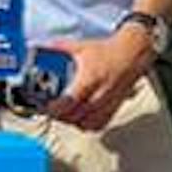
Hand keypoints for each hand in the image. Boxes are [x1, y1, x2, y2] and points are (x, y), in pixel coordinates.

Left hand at [40, 25, 155, 129]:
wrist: (132, 54)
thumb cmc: (107, 52)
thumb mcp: (81, 47)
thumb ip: (59, 48)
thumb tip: (40, 46)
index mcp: (89, 79)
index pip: (70, 101)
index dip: (56, 108)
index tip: (46, 107)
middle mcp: (99, 94)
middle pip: (76, 116)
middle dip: (60, 116)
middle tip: (51, 110)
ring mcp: (107, 103)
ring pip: (86, 124)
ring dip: (73, 122)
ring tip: (64, 114)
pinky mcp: (113, 109)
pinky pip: (98, 125)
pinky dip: (86, 125)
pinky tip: (79, 118)